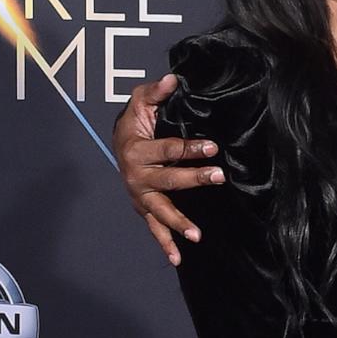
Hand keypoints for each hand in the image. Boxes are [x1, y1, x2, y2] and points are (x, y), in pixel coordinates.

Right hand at [114, 74, 223, 264]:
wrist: (118, 144)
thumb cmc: (136, 122)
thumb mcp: (141, 102)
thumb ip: (156, 91)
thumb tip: (174, 79)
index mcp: (137, 148)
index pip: (168, 149)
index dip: (191, 148)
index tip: (213, 147)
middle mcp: (136, 175)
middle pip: (168, 179)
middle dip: (193, 178)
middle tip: (218, 177)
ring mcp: (139, 195)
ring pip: (160, 210)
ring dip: (178, 222)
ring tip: (197, 234)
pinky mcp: (143, 207)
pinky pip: (153, 227)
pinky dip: (165, 243)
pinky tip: (179, 258)